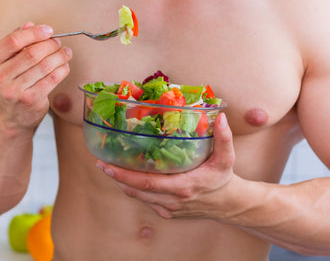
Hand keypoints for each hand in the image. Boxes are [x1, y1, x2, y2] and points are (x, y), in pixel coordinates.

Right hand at [0, 22, 71, 130]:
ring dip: (60, 56)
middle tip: (59, 42)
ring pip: (44, 65)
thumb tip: (30, 24)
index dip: (34, 33)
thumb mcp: (4, 64)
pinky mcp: (30, 100)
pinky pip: (52, 79)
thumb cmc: (9, 86)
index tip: (48, 30)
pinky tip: (65, 66)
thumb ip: (15, 43)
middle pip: (32, 53)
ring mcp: (14, 91)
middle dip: (50, 45)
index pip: (14, 41)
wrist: (9, 119)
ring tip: (66, 52)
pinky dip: (62, 69)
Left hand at [96, 113, 236, 219]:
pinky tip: (127, 177)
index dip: (126, 176)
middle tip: (101, 162)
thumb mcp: (227, 158)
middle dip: (117, 177)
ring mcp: (169, 208)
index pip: (148, 183)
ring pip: (139, 197)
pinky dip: (134, 189)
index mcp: (184, 186)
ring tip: (109, 166)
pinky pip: (145, 200)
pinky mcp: (167, 212)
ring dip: (122, 183)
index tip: (109, 165)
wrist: (228, 204)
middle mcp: (173, 200)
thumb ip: (224, 137)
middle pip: (137, 190)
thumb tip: (221, 116)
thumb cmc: (223, 178)